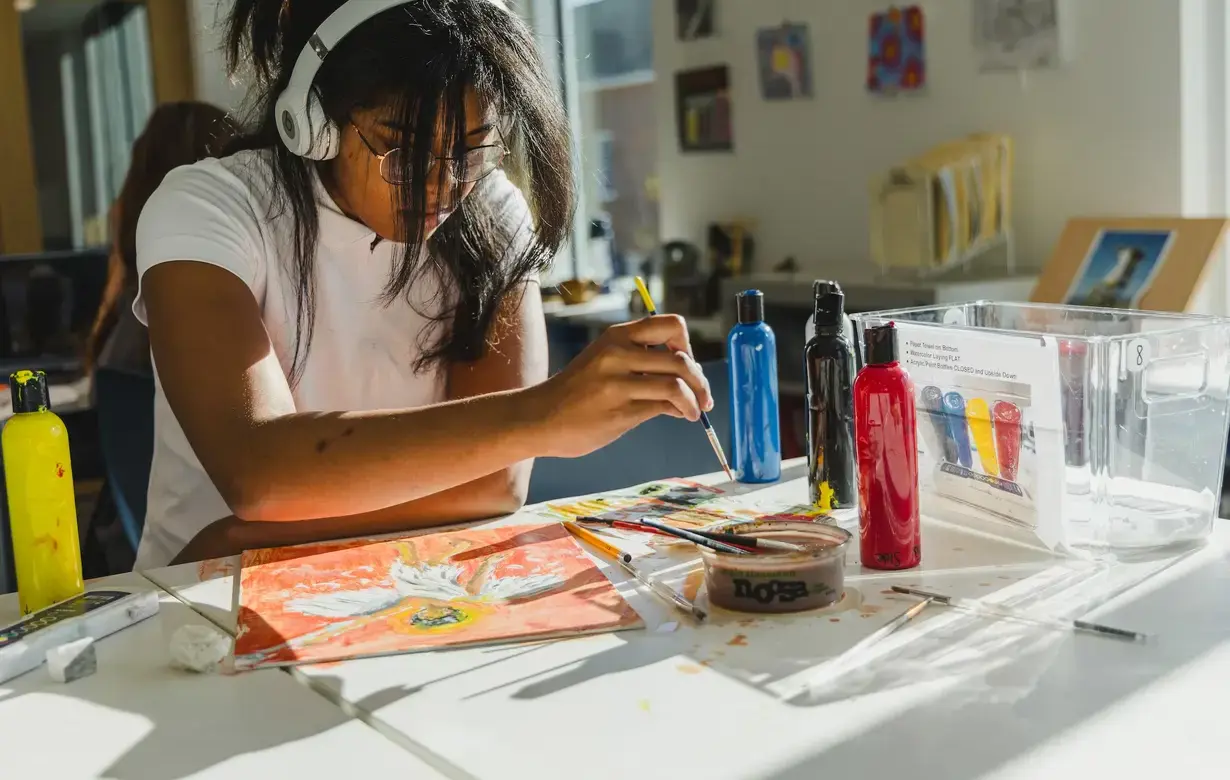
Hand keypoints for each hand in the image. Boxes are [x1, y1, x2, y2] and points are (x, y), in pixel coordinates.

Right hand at [527, 315, 714, 457]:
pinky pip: (664, 407)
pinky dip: (681, 411)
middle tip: (704, 395)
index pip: (671, 324)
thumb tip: (688, 374)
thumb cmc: (577, 391)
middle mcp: (618, 354)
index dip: (686, 344)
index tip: (685, 363)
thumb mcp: (605, 361)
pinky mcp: (620, 411)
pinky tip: (680, 415)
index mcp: (617, 336)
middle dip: (700, 380)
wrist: (540, 418)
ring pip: (677, 384)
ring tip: (694, 412)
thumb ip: (639, 360)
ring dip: (695, 400)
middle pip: (681, 359)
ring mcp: (618, 383)